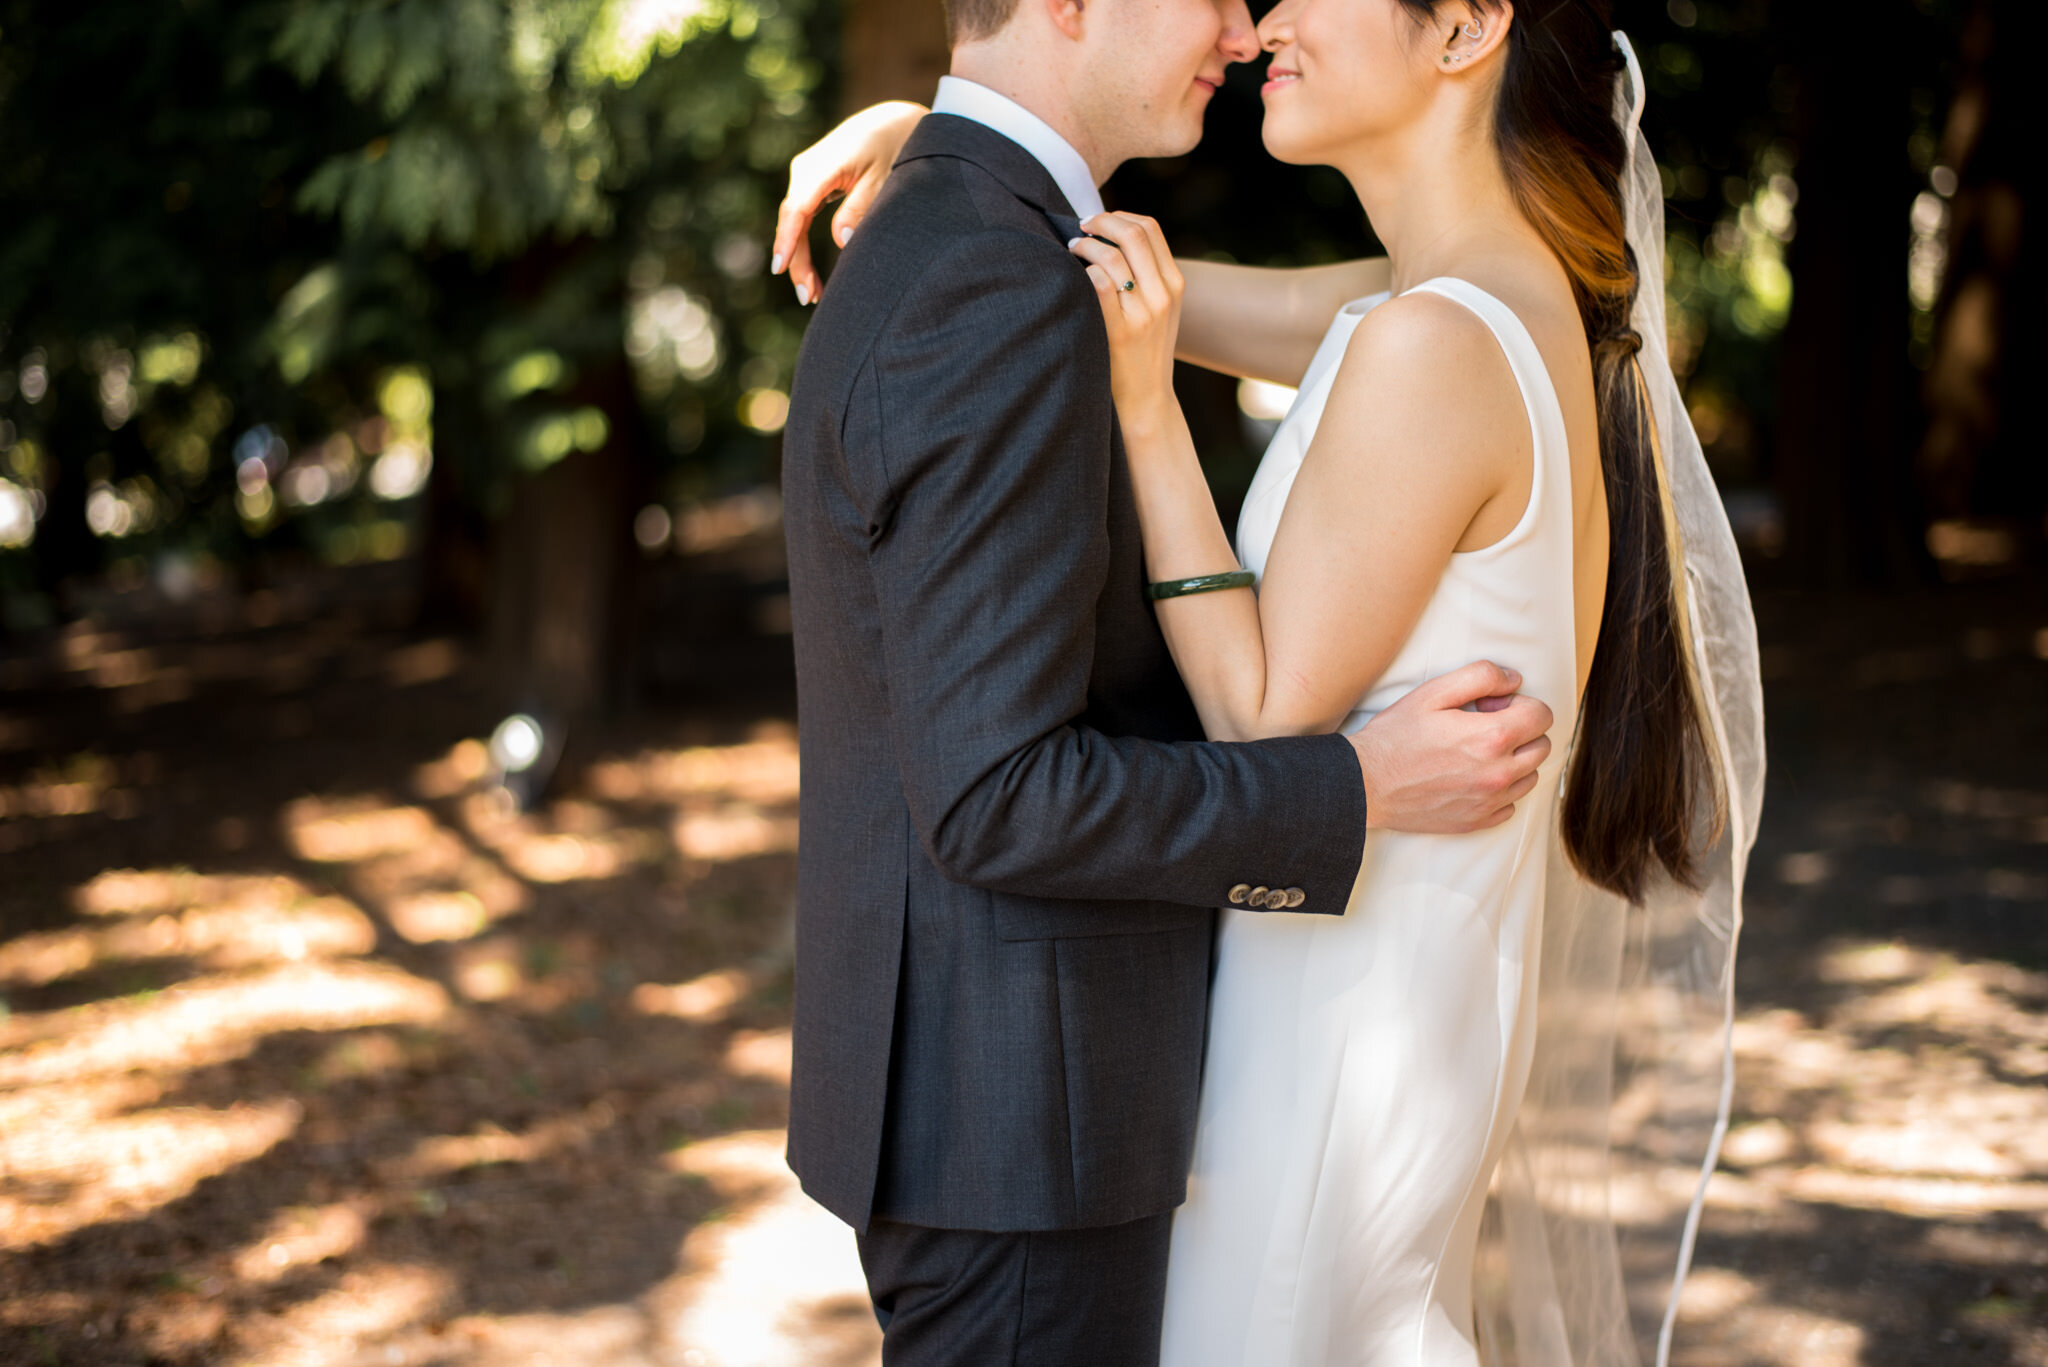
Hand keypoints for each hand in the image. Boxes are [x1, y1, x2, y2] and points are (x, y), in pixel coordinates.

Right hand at [770, 101, 926, 304]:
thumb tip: (840, 242)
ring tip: (812, 294)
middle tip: (809, 298)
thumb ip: (861, 208)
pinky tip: (809, 272)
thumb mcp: (884, 178)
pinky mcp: (812, 182)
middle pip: (792, 220)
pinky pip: (801, 217)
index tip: (780, 267)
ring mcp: (806, 174)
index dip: (788, 240)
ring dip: (799, 257)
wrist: (892, 119)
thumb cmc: (894, 146)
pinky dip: (803, 244)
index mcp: (823, 165)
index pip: (797, 208)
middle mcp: (806, 168)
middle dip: (796, 261)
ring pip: (794, 221)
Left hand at [1066, 212, 1183, 427]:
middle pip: (1132, 234)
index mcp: (1174, 284)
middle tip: (1080, 227)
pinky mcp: (1120, 331)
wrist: (1147, 399)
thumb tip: (1110, 237)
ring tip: (1072, 252)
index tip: (1099, 221)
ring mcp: (1143, 313)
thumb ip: (1146, 276)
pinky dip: (1081, 273)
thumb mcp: (1159, 310)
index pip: (1150, 228)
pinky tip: (1071, 279)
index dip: (1119, 216)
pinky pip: (1097, 283)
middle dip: (1100, 222)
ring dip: (1085, 246)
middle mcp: (1163, 295)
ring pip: (1111, 257)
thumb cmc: (1143, 352)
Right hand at [1348, 660, 1553, 832]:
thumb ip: (1480, 677)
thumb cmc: (1394, 736)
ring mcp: (1490, 801)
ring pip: (1530, 777)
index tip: (1491, 706)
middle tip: (1484, 727)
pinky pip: (1510, 805)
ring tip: (1477, 753)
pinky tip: (1470, 778)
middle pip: (1542, 747)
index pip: (1542, 716)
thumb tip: (1514, 680)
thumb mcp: (1432, 692)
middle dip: (1521, 731)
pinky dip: (1499, 790)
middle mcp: (1499, 773)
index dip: (1519, 704)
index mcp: (1492, 737)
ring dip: (1513, 761)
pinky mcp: (1477, 821)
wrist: (1364, 784)